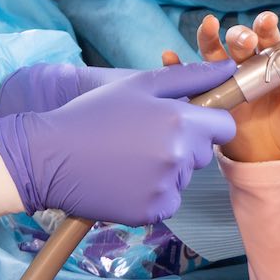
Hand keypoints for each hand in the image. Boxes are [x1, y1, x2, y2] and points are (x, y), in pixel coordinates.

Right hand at [0, 61, 235, 224]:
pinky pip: (168, 202)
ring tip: (127, 159)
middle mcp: (179, 155)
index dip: (206, 122)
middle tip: (142, 138)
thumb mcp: (138, 85)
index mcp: (180, 120)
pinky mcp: (153, 211)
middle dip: (183, 146)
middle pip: (203, 154)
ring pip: (184, 178)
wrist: (49, 157)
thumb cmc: (92, 115)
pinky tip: (124, 180)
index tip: (183, 122)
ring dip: (166, 171)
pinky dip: (152, 194)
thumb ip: (189, 76)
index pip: (224, 127)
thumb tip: (230, 67)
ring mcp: (166, 186)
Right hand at [169, 12, 279, 162]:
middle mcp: (249, 68)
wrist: (273, 162)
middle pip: (240, 43)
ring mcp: (227, 82)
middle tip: (246, 40)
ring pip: (214, 54)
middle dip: (241, 36)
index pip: (270, 39)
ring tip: (208, 26)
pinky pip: (192, 80)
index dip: (267, 28)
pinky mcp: (211, 98)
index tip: (268, 22)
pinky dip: (178, 67)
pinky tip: (171, 57)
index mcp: (273, 65)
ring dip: (209, 38)